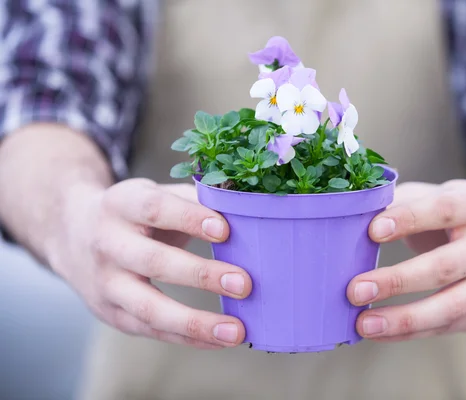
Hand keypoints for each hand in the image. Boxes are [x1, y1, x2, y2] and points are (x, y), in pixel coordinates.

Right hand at [49, 178, 251, 348]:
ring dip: (196, 323)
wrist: (73, 235)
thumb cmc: (133, 213)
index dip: (190, 218)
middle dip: (201, 275)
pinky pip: (152, 331)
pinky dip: (189, 338)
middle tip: (244, 284)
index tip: (226, 229)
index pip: (155, 209)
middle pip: (154, 262)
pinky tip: (220, 340)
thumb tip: (242, 213)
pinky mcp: (112, 313)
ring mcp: (107, 284)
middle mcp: (108, 244)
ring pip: (149, 308)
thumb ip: (193, 200)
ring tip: (236, 331)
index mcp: (121, 204)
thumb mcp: (154, 193)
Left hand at [347, 180, 465, 340]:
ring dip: (402, 320)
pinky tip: (376, 331)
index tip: (372, 230)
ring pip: (449, 307)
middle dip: (398, 281)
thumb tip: (354, 216)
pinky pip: (443, 328)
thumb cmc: (459, 214)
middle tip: (355, 289)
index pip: (443, 210)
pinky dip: (407, 333)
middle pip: (445, 267)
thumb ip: (401, 202)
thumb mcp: (439, 195)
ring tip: (363, 323)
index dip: (409, 219)